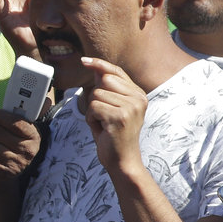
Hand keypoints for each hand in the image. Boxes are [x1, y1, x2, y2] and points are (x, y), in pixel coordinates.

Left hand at [0, 110, 41, 184]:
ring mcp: (14, 164)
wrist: (12, 170)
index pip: (16, 123)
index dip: (1, 116)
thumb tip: (34, 100)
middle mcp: (26, 152)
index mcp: (34, 137)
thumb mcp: (23, 129)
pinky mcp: (1, 172)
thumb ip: (22, 114)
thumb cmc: (15, 142)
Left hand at [80, 57, 147, 176]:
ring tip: (104, 124)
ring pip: (96, 94)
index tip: (84, 60)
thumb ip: (106, 89)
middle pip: (103, 81)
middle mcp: (138, 98)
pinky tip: (101, 129)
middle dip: (95, 98)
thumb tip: (96, 69)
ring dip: (92, 111)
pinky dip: (91, 119)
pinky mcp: (120, 117)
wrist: (122, 161)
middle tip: (104, 116)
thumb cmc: (114, 135)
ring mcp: (131, 107)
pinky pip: (93, 107)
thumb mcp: (111, 108)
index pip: (116, 72)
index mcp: (138, 95)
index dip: (99, 64)